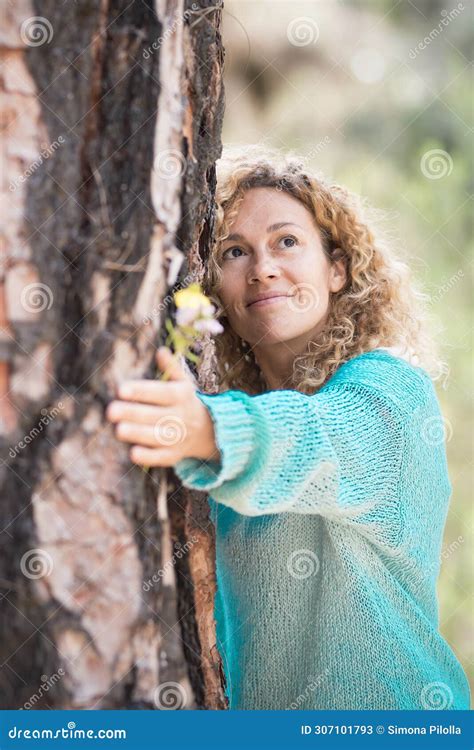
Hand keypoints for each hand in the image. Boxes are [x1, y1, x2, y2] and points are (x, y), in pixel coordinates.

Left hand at [105, 347, 219, 467]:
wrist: (210, 431)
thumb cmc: (186, 401)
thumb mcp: (183, 383)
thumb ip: (172, 367)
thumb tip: (161, 351)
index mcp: (181, 395)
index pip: (161, 392)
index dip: (141, 391)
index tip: (121, 390)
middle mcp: (181, 416)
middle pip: (155, 415)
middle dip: (133, 413)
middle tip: (111, 411)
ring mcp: (179, 437)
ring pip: (158, 436)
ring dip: (138, 434)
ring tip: (119, 430)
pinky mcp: (175, 455)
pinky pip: (162, 457)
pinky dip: (149, 457)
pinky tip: (134, 453)